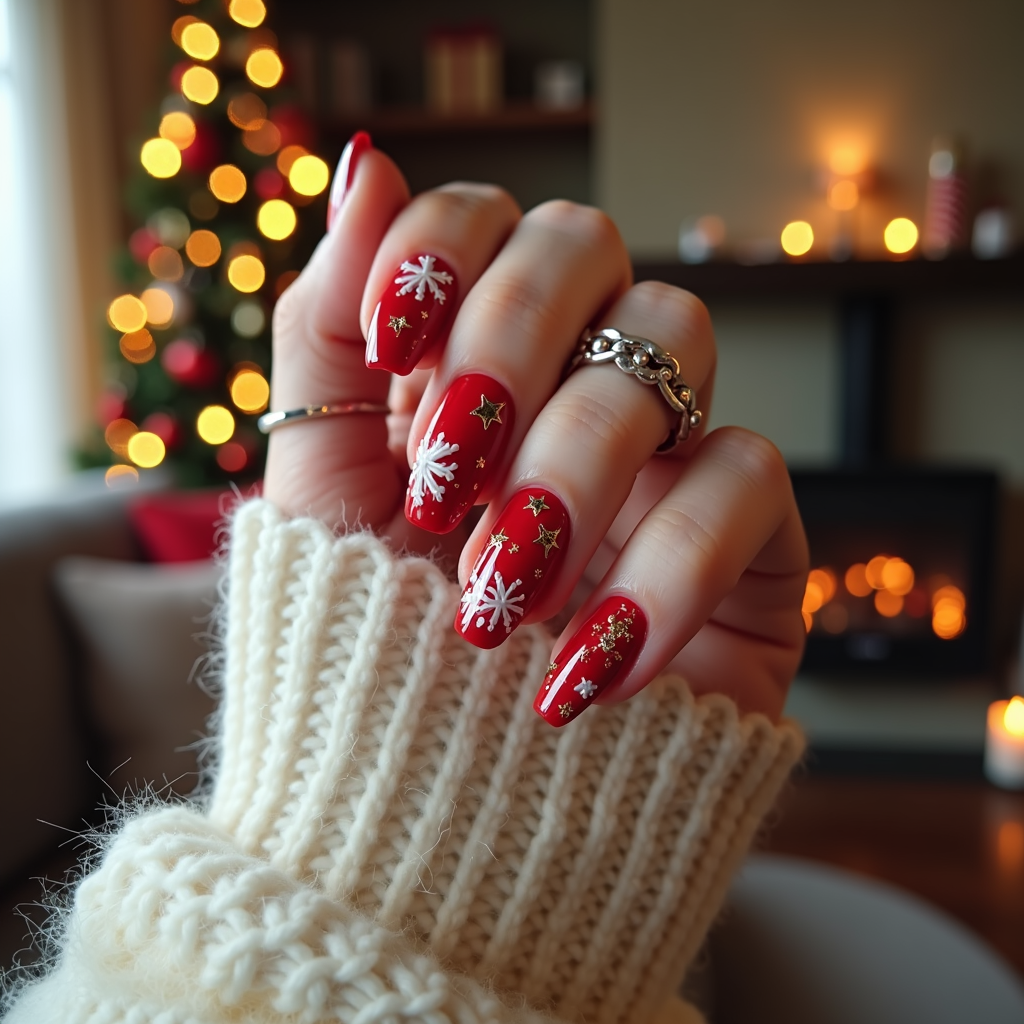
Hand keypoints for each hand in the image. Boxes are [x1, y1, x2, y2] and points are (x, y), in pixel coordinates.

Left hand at [264, 137, 807, 722]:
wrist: (444, 804)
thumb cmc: (373, 641)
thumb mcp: (316, 483)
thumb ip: (328, 325)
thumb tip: (363, 161)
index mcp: (468, 355)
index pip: (486, 215)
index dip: (442, 246)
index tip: (389, 342)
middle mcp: (571, 377)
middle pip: (588, 245)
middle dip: (508, 343)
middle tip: (445, 479)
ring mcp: (666, 448)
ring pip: (672, 345)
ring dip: (574, 463)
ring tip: (501, 590)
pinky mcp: (747, 536)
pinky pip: (747, 482)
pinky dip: (663, 571)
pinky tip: (587, 668)